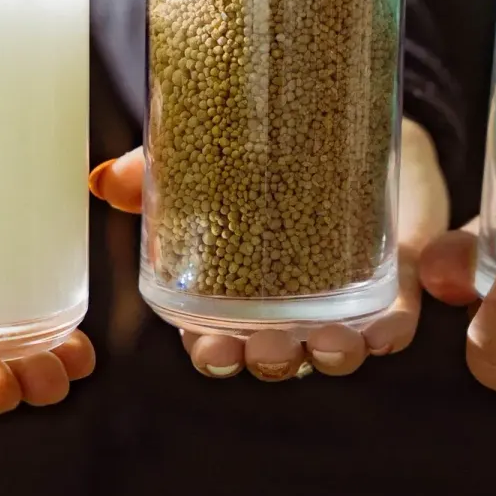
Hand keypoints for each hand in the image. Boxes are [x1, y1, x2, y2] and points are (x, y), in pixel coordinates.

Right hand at [88, 119, 448, 382]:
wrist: (360, 132)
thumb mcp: (211, 162)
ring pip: (332, 352)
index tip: (211, 351)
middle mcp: (286, 312)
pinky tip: (383, 331)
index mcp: (235, 295)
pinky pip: (392, 326)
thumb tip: (103, 180)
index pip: (214, 341)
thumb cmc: (272, 159)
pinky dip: (388, 334)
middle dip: (267, 362)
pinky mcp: (393, 289)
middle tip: (266, 349)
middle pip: (270, 358)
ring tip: (328, 342)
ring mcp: (341, 306)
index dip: (213, 354)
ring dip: (329, 356)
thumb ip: (154, 174)